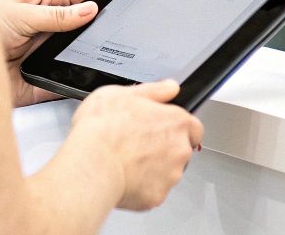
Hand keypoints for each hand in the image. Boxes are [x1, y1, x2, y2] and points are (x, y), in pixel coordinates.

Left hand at [0, 0, 102, 106]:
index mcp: (41, 4)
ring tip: (99, 56)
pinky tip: (81, 82)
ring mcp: (43, 56)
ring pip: (75, 58)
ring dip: (85, 60)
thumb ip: (56, 14)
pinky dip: (72, 87)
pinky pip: (61, 86)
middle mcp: (45, 30)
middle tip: (113, 31)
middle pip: (81, 29)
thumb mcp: (18, 12)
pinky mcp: (37, 83)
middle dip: (96, 30)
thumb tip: (89, 10)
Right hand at [73, 80, 203, 210]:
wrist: (91, 165)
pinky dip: (141, 188)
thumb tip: (170, 87)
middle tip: (137, 146)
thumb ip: (154, 90)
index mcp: (176, 121)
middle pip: (180, 150)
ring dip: (153, 169)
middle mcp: (180, 149)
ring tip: (126, 162)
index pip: (193, 127)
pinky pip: (152, 192)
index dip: (177, 128)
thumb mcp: (124, 93)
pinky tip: (123, 178)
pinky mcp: (157, 197)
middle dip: (163, 149)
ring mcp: (170, 175)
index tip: (162, 130)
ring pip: (167, 173)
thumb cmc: (104, 129)